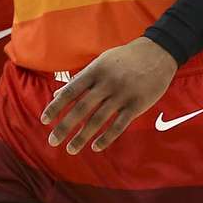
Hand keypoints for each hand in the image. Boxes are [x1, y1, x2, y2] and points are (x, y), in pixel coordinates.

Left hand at [41, 37, 176, 153]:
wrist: (157, 53)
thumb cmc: (124, 58)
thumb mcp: (100, 62)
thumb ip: (80, 79)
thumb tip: (57, 93)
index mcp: (95, 71)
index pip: (70, 91)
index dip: (56, 106)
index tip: (44, 120)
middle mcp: (107, 83)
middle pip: (82, 108)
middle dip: (65, 126)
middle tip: (53, 141)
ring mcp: (122, 95)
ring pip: (99, 120)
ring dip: (83, 136)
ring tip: (71, 149)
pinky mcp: (137, 105)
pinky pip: (119, 125)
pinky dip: (106, 138)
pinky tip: (95, 147)